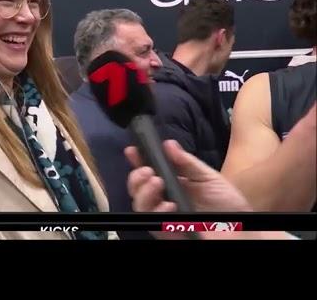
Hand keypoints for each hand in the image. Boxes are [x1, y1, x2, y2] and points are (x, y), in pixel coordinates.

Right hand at [125, 140, 265, 238]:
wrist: (243, 229)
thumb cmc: (227, 204)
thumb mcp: (208, 177)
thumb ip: (187, 162)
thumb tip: (168, 143)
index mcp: (172, 183)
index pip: (148, 171)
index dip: (138, 160)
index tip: (132, 150)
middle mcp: (164, 199)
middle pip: (138, 188)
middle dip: (136, 177)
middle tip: (147, 170)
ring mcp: (164, 216)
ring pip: (139, 205)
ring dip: (143, 192)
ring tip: (156, 183)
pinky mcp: (168, 232)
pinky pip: (153, 222)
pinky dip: (158, 212)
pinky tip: (169, 205)